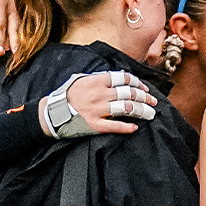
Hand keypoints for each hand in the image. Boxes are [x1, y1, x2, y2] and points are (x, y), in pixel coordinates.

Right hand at [0, 0, 20, 56]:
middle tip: (0, 52)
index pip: (13, 27)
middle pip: (0, 24)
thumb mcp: (12, 5)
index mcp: (10, 9)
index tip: (15, 54)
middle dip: (0, 39)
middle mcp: (0, 5)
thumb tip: (11, 48)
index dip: (15, 40)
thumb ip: (11, 24)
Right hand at [40, 71, 157, 137]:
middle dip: (144, 97)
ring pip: (126, 109)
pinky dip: (127, 127)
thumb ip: (99, 78)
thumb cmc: (67, 95)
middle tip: (153, 102)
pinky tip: (135, 127)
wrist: (52, 113)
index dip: (137, 83)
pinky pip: (115, 126)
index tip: (145, 88)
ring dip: (141, 111)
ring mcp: (98, 110)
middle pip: (129, 94)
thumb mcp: (81, 79)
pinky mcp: (95, 125)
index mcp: (97, 81)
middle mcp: (99, 94)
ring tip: (150, 114)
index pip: (123, 78)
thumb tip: (117, 79)